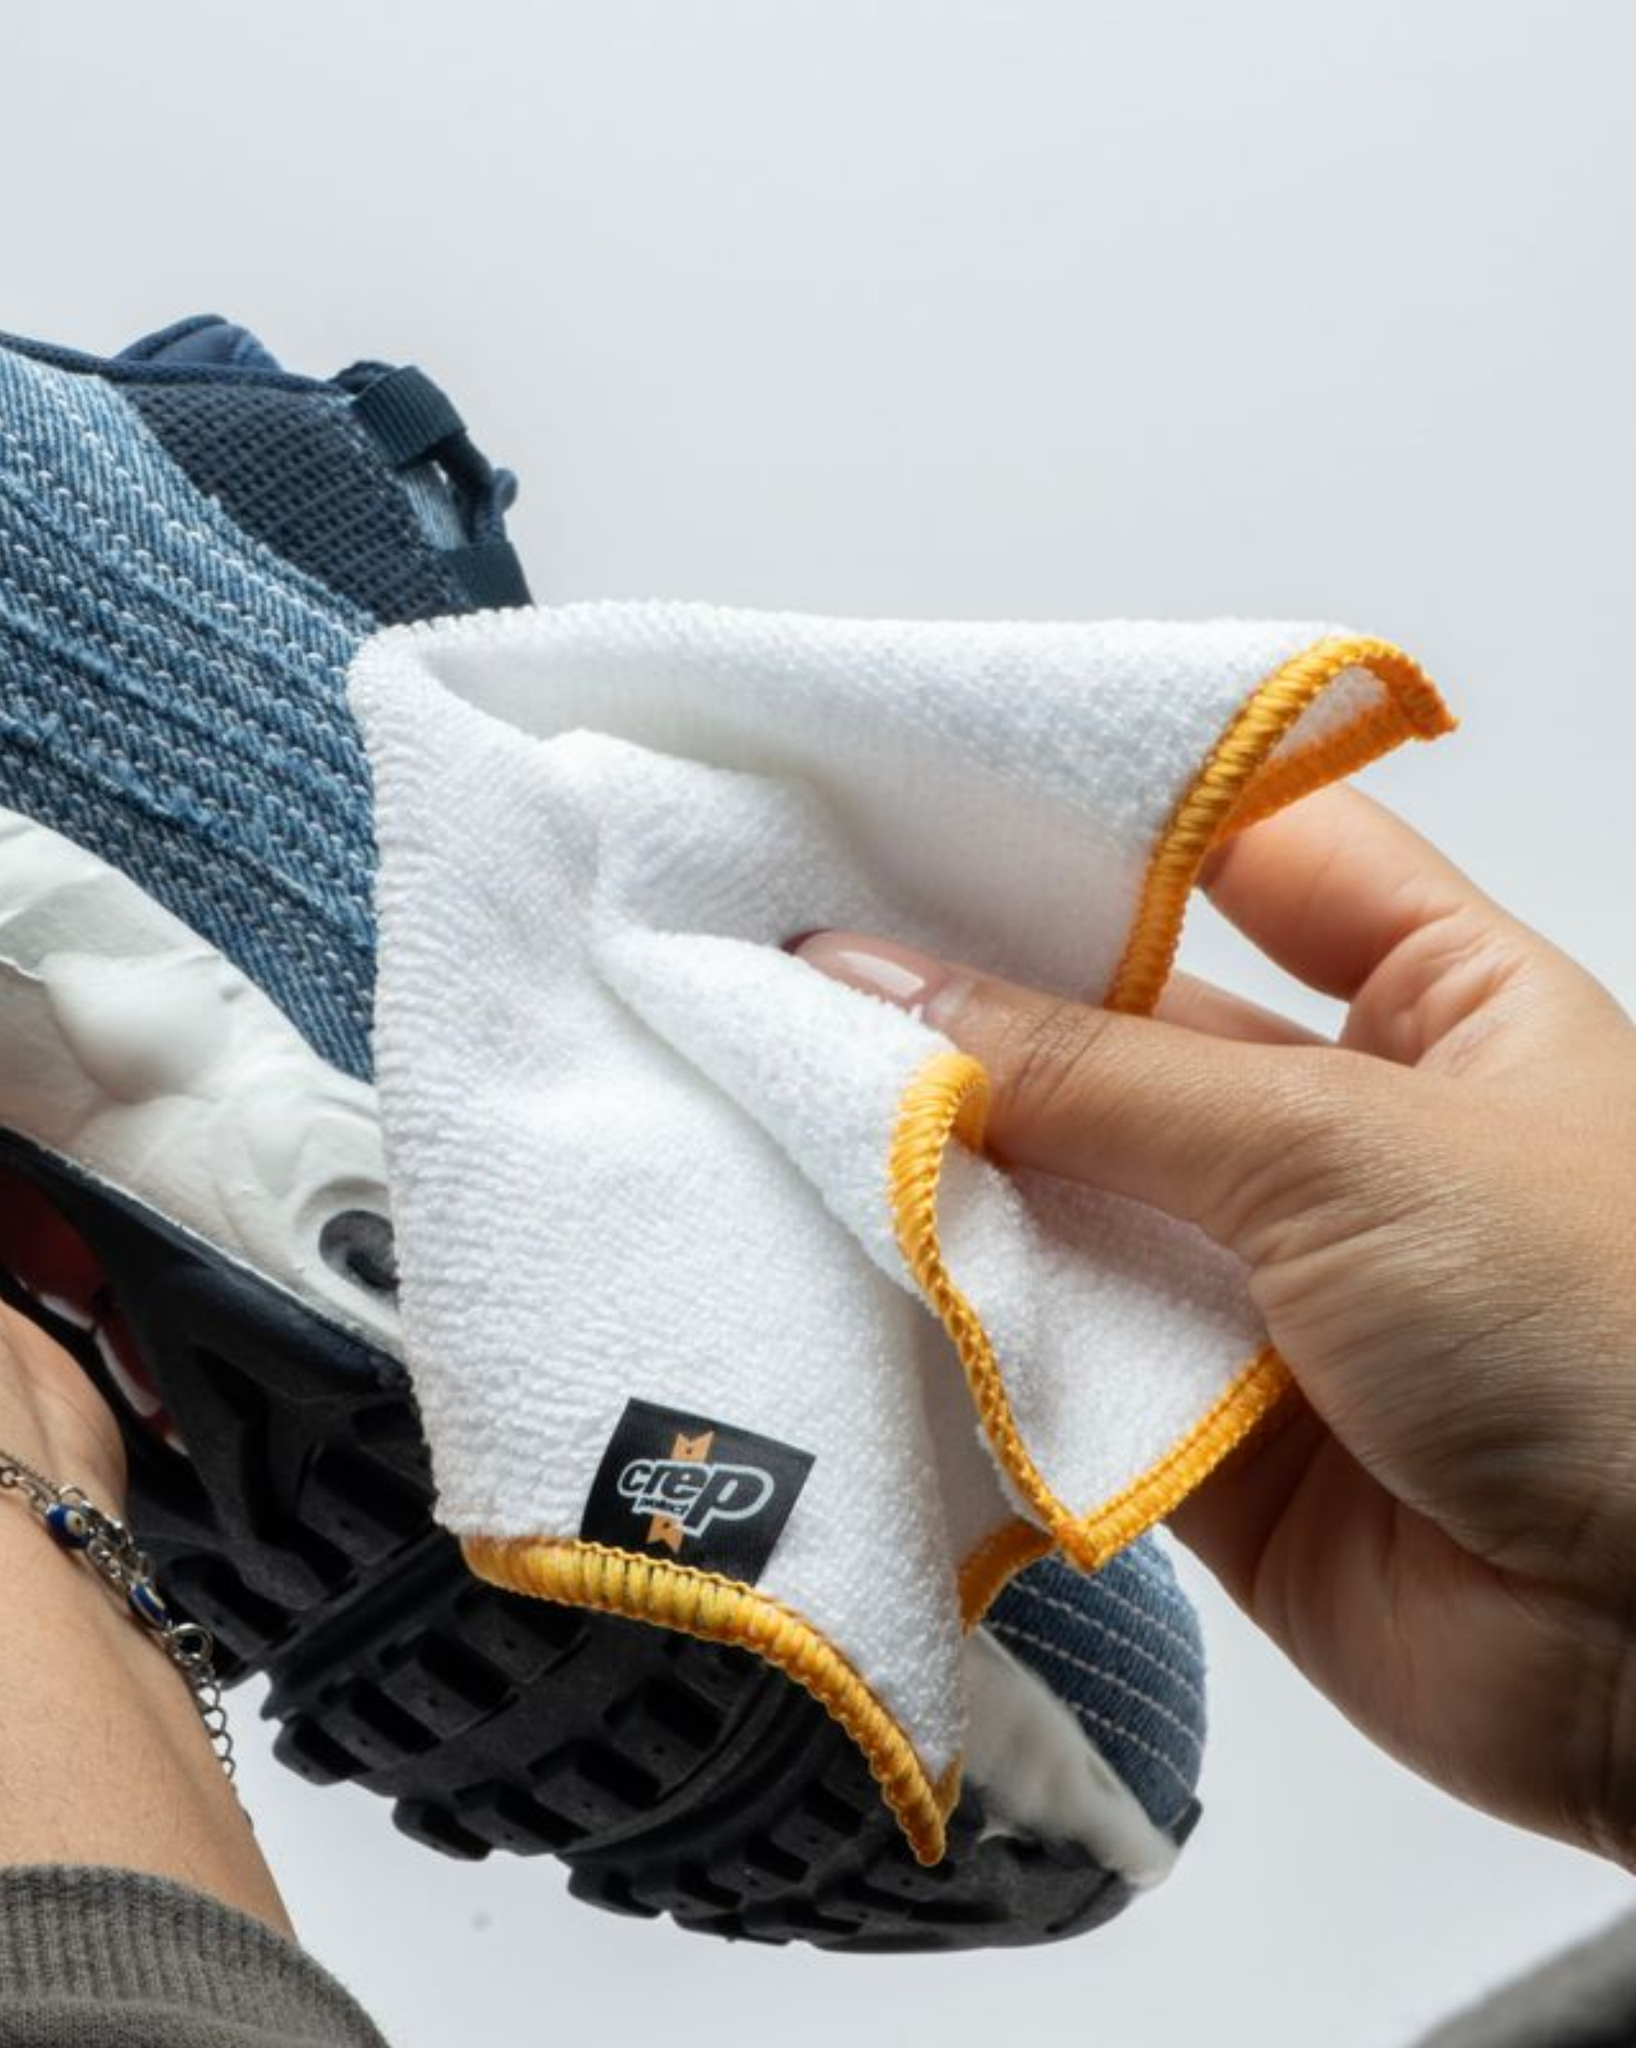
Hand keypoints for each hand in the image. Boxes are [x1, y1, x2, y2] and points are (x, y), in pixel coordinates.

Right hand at [797, 787, 1635, 1865]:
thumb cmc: (1613, 1340)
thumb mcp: (1341, 1143)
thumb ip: (1093, 1076)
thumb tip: (886, 991)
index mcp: (1441, 1007)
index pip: (1254, 859)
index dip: (1109, 824)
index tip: (945, 793)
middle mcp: (1348, 1135)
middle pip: (1127, 1034)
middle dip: (982, 1003)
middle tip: (811, 948)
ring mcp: (1270, 1283)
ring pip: (1069, 1194)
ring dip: (954, 1164)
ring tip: (794, 1084)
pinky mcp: (1200, 1428)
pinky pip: (1052, 1347)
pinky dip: (967, 1313)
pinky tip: (859, 1248)